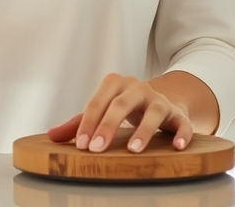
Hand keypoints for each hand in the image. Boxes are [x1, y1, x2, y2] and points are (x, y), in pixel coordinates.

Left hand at [46, 73, 193, 153]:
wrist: (158, 100)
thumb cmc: (124, 106)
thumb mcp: (102, 110)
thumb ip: (78, 123)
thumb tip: (51, 136)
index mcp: (115, 84)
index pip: (98, 102)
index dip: (89, 123)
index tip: (82, 145)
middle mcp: (138, 88)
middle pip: (121, 104)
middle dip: (108, 126)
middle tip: (97, 149)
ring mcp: (159, 100)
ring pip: (153, 112)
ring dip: (144, 130)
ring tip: (134, 150)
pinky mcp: (177, 114)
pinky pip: (182, 123)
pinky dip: (182, 133)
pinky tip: (178, 146)